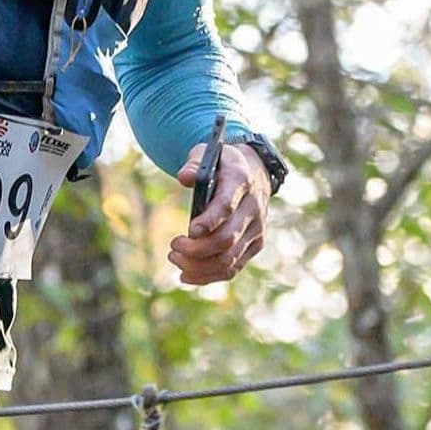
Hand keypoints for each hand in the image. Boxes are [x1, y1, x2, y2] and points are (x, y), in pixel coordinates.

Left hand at [170, 140, 270, 284]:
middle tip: (173, 247)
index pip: (227, 206)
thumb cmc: (223, 164)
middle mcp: (254, 208)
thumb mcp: (206, 153)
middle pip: (226, 240)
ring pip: (228, 260)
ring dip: (198, 266)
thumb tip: (184, 177)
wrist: (255, 171)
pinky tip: (186, 274)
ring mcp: (257, 230)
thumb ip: (194, 163)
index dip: (208, 221)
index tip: (189, 230)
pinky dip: (208, 276)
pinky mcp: (255, 245)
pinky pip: (232, 269)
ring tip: (175, 258)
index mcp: (241, 181)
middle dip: (196, 249)